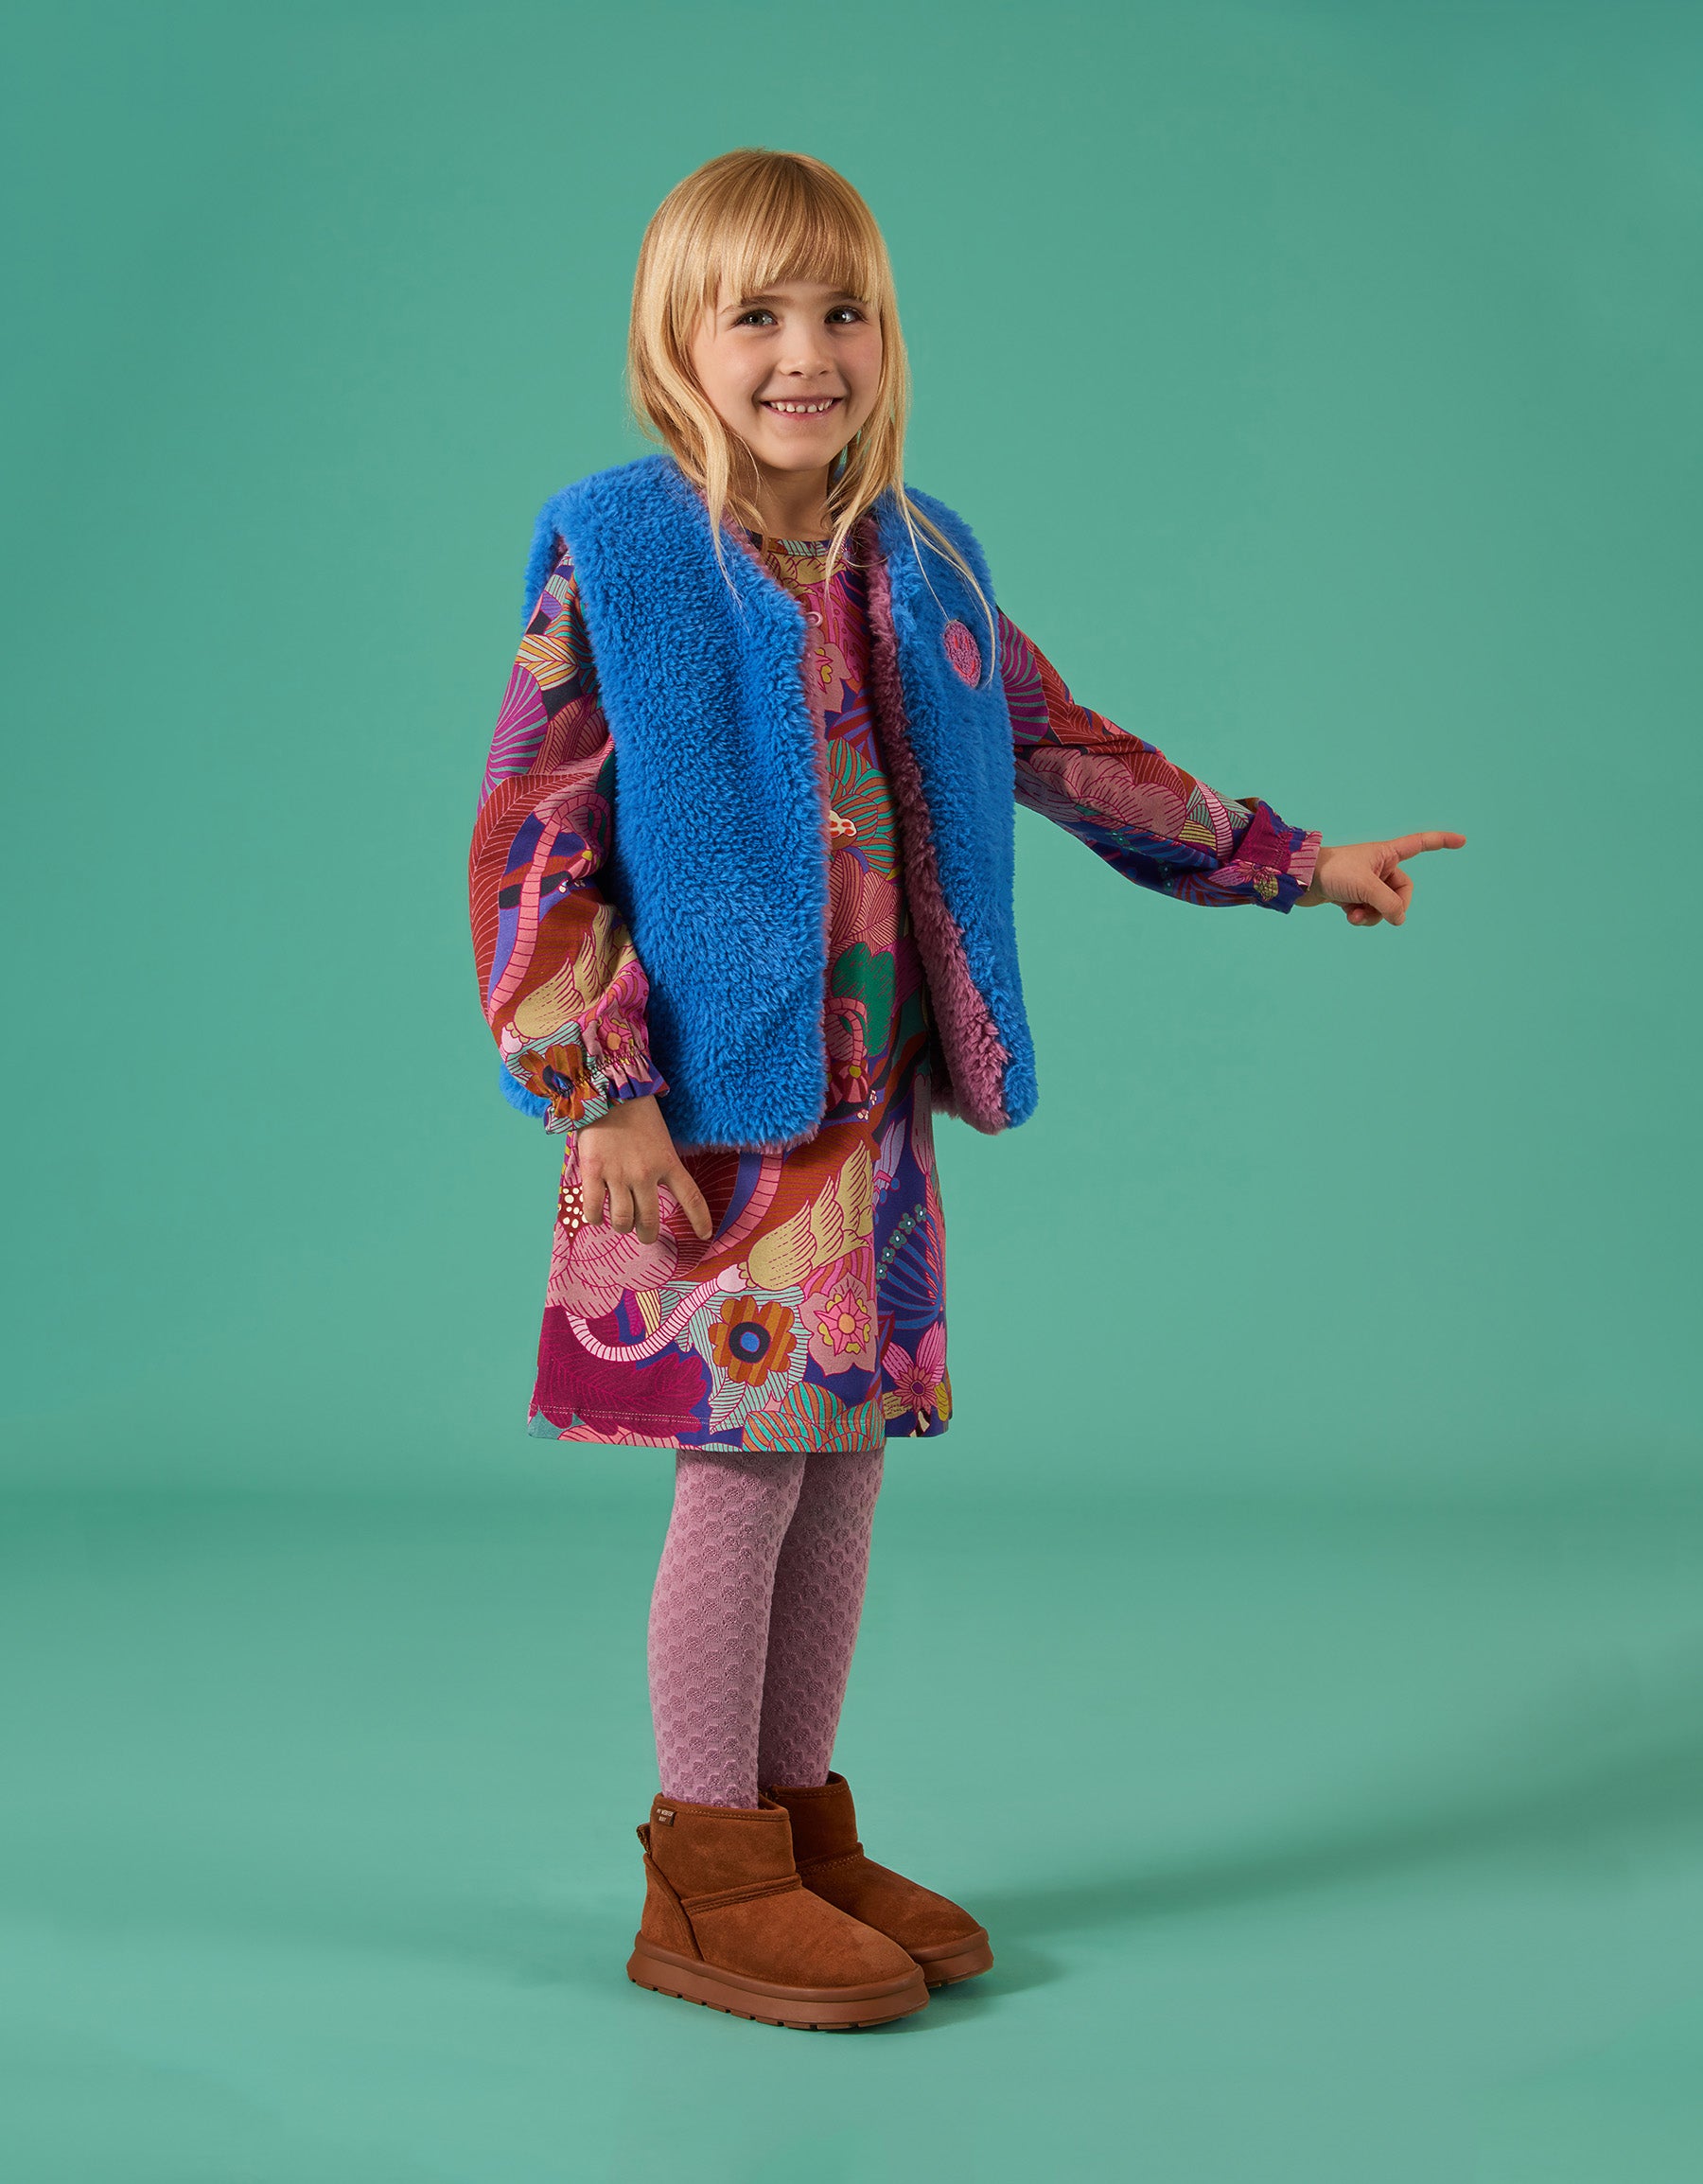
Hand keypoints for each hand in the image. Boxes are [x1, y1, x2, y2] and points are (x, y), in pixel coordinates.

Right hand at [578, 1094, 713, 1243]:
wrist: (608, 1089)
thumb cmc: (636, 1112)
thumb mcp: (660, 1138)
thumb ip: (660, 1164)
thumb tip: (654, 1190)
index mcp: (667, 1162)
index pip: (691, 1198)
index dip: (699, 1220)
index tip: (704, 1235)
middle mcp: (645, 1174)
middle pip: (649, 1221)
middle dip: (648, 1235)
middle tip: (646, 1235)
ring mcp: (618, 1174)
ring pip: (622, 1220)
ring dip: (622, 1227)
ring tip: (620, 1224)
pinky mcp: (593, 1171)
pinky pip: (594, 1208)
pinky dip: (595, 1217)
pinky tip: (597, 1215)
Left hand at [1300, 830, 1465, 926]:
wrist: (1299, 878)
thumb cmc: (1332, 872)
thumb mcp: (1366, 887)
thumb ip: (1388, 904)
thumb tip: (1398, 919)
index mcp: (1387, 853)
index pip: (1421, 844)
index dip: (1442, 842)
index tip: (1462, 841)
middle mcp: (1380, 866)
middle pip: (1402, 892)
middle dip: (1391, 907)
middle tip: (1377, 913)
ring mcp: (1367, 882)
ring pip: (1384, 906)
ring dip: (1372, 915)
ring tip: (1354, 915)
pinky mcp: (1352, 895)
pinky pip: (1368, 911)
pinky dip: (1360, 916)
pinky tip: (1347, 915)